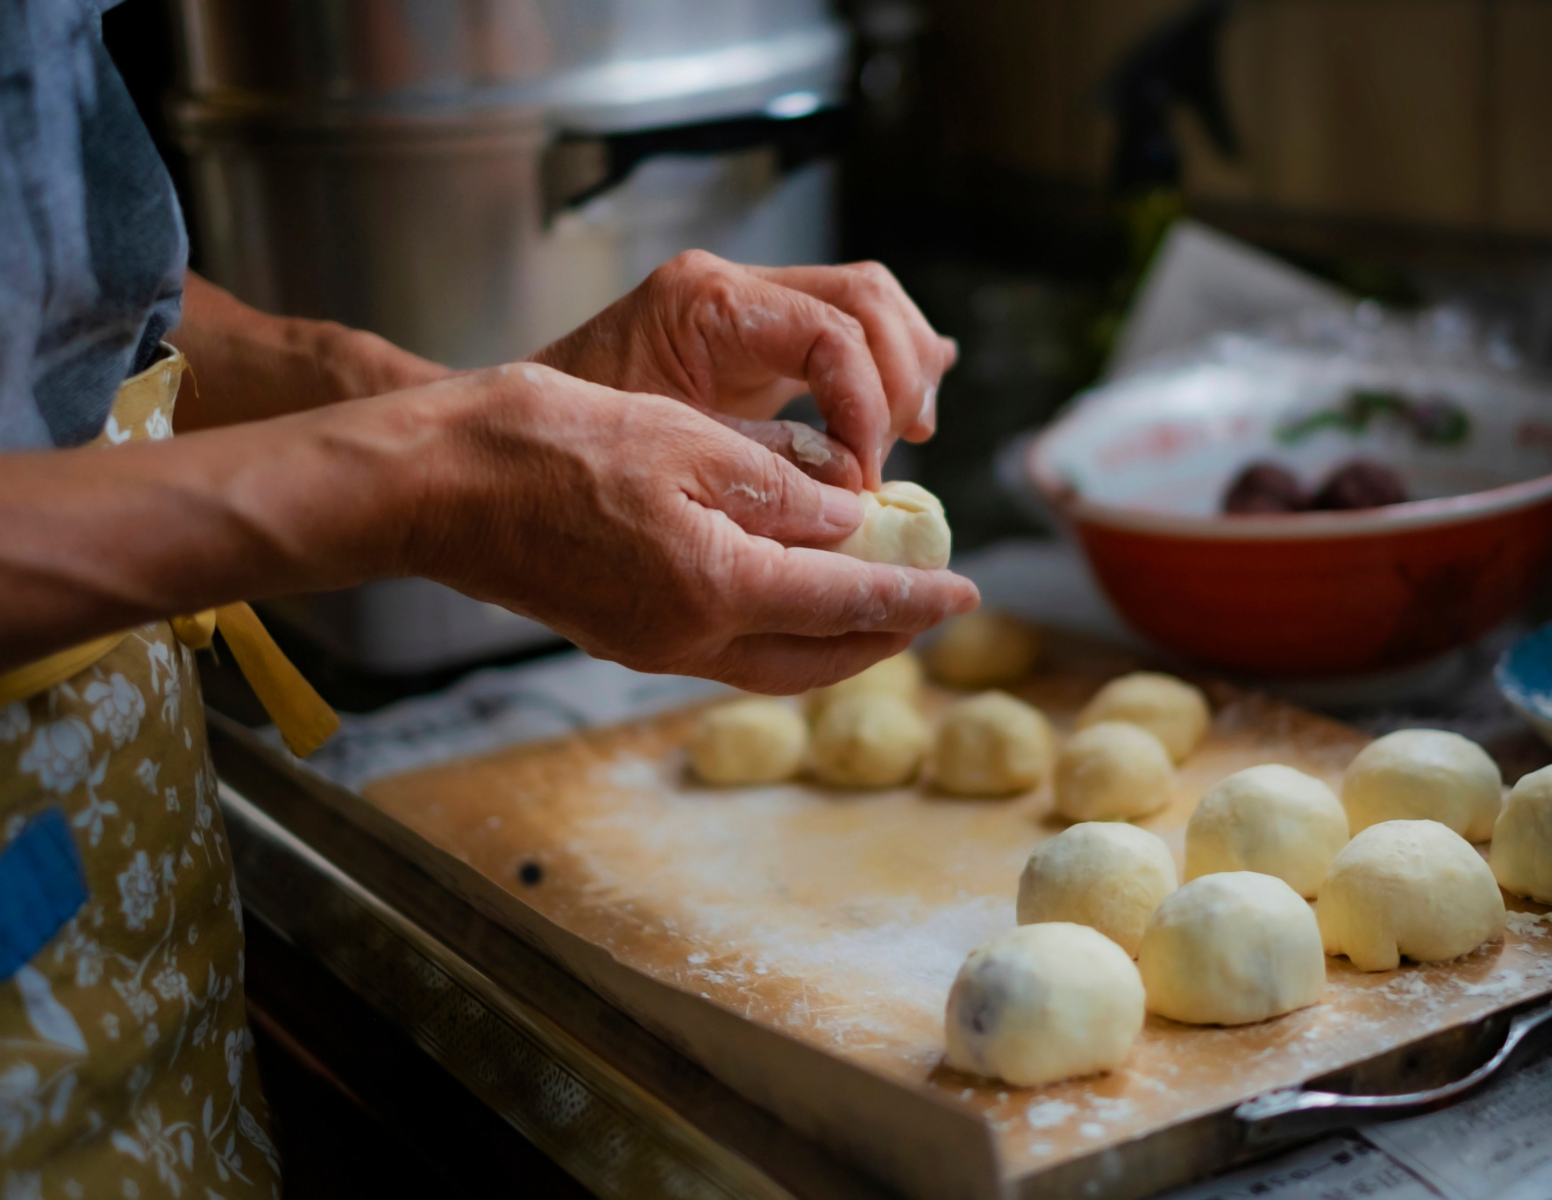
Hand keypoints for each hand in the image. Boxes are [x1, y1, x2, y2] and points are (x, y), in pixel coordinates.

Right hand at [406, 365, 978, 691]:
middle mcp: (689, 636)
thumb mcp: (685, 439)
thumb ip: (779, 488)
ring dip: (836, 643)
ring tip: (878, 608)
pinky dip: (781, 634)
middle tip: (933, 605)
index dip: (914, 595)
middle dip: (885, 636)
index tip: (968, 590)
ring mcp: (652, 645)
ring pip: (775, 664)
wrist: (437, 485)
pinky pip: (729, 652)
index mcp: (715, 584)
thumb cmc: (551, 442)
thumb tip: (849, 523)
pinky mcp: (625, 637)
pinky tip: (793, 596)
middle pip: (819, 657)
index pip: (847, 599)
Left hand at [531, 251, 956, 487]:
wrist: (511, 441)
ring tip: (910, 438)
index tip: (865, 477)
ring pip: (869, 302)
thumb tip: (851, 491)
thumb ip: (762, 466)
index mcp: (704, 304)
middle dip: (899, 379)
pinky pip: (845, 329)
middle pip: (866, 298)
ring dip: (904, 370)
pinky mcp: (759, 338)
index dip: (866, 404)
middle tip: (894, 456)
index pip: (830, 331)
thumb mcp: (669, 460)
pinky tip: (911, 410)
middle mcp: (731, 288)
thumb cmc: (571, 449)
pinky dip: (885, 366)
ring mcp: (749, 306)